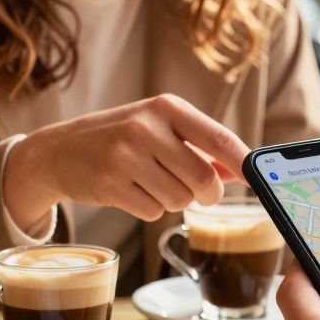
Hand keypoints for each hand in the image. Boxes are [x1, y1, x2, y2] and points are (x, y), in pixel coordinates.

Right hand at [4, 94, 249, 226]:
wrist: (59, 151)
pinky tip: (132, 191)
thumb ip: (201, 149)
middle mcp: (146, 127)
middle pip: (203, 179)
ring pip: (180, 200)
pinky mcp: (110, 184)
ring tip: (151, 183)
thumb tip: (243, 171)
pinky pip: (154, 212)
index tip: (259, 178)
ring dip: (174, 201)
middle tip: (197, 191)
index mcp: (166, 107)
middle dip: (206, 193)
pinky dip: (150, 209)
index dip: (244, 163)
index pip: (219, 138)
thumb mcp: (160, 130)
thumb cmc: (121, 139)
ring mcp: (125, 156)